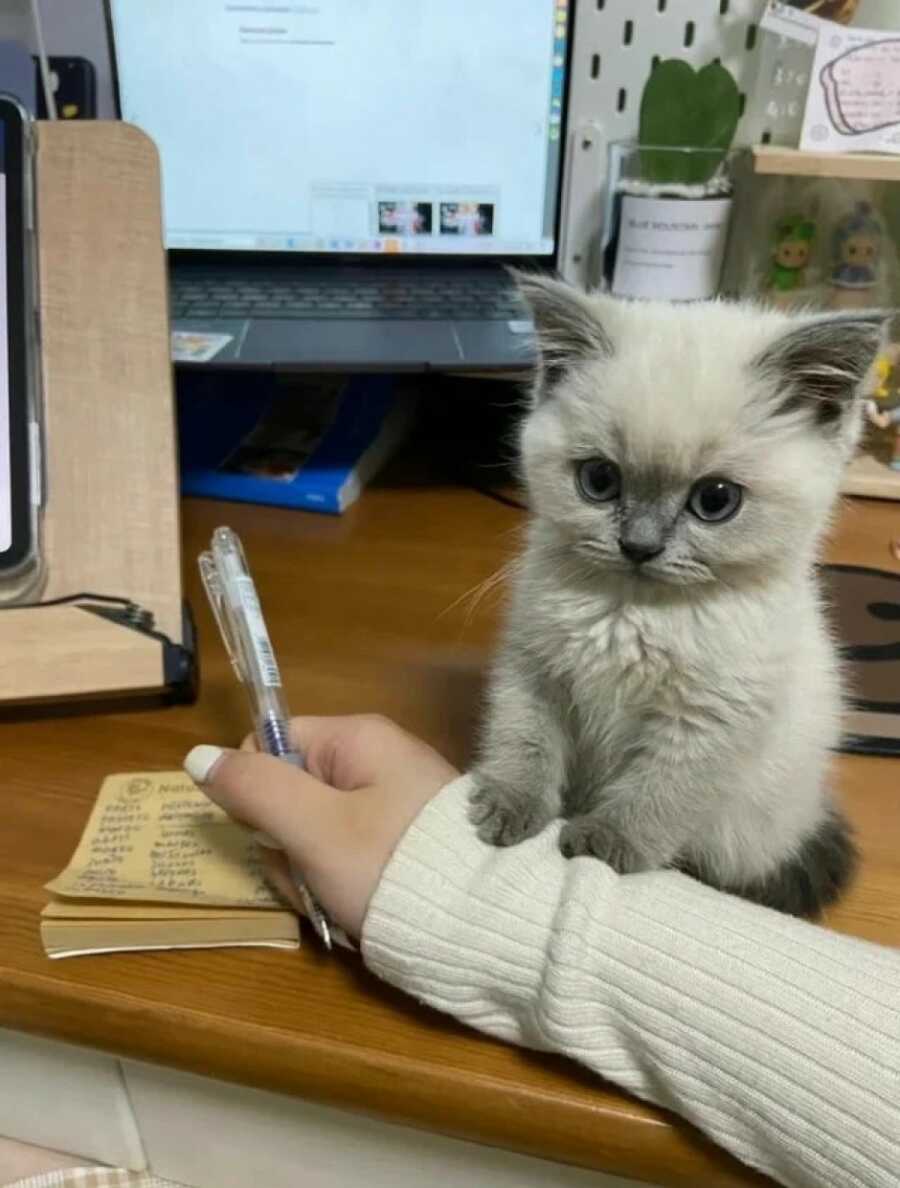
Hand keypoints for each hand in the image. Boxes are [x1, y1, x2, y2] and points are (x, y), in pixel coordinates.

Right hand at [185, 715, 458, 939]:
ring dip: (313, 875)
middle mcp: (378, 760)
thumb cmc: (393, 865)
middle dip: (289, 847)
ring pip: (315, 835)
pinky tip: (360, 912)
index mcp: (358, 739)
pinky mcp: (405, 844)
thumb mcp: (313, 827)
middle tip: (314, 877)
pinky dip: (344, 888)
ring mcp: (394, 804)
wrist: (487, 924)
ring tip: (342, 902)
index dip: (259, 793)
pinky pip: (348, 858)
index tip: (275, 834)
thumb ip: (255, 789)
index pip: (273, 745)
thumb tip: (196, 754)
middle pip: (292, 795)